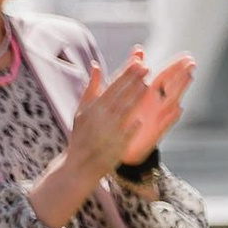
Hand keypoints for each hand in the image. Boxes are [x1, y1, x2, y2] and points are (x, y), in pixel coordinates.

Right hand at [40, 47, 194, 216]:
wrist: (79, 164)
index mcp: (94, 107)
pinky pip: (127, 133)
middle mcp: (101, 116)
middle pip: (121, 95)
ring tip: (148, 84)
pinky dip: (132, 125)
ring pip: (125, 110)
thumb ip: (91, 88)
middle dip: (133, 80)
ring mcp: (109, 130)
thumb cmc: (81, 135)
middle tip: (146, 67)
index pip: (113, 86)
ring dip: (136, 97)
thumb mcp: (81, 110)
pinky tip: (141, 118)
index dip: (126, 74)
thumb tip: (96, 65)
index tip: (138, 62)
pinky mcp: (117, 145)